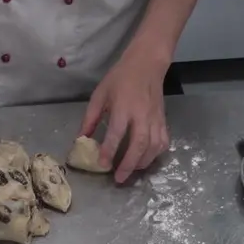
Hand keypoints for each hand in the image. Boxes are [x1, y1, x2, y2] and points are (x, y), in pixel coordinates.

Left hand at [80, 47, 170, 182]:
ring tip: (131, 171)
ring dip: (142, 162)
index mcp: (123, 107)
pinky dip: (156, 154)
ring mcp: (155, 118)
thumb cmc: (120, 78)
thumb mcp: (100, 94)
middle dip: (129, 164)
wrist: (147, 64)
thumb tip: (81, 139)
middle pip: (139, 144)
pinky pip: (163, 141)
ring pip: (153, 146)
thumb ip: (90, 118)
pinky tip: (146, 159)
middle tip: (119, 178)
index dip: (109, 150)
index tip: (102, 164)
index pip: (117, 133)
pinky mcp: (163, 120)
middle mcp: (141, 115)